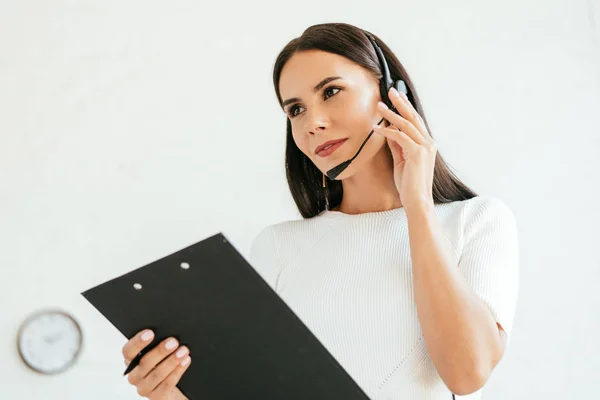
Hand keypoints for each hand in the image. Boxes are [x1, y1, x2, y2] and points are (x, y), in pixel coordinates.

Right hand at [122, 330, 190, 399]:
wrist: (175, 387)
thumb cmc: (165, 362)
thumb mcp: (160, 351)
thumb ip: (159, 342)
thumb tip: (168, 331)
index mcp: (131, 360)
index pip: (128, 351)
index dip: (137, 342)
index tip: (150, 332)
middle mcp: (135, 375)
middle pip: (144, 363)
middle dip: (160, 351)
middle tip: (174, 341)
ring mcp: (144, 387)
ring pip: (157, 374)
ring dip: (172, 361)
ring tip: (184, 351)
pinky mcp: (156, 397)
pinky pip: (167, 384)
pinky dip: (178, 371)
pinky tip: (185, 361)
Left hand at [372, 87, 436, 212]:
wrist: (416, 200)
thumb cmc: (409, 183)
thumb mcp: (401, 160)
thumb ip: (397, 145)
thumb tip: (388, 131)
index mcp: (427, 144)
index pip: (415, 121)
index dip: (406, 107)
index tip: (396, 97)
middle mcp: (428, 143)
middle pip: (413, 117)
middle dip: (401, 103)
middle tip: (390, 91)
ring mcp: (425, 147)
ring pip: (406, 125)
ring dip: (391, 114)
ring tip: (379, 106)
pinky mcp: (418, 153)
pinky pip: (400, 137)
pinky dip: (387, 131)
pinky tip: (376, 128)